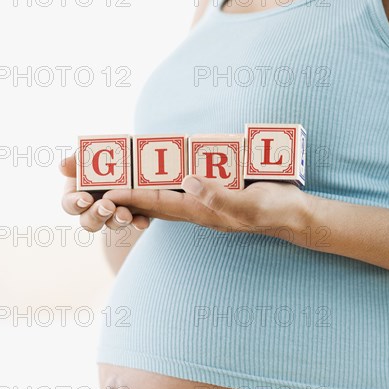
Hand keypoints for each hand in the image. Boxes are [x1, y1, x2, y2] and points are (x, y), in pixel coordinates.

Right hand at [60, 154, 149, 231]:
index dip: (75, 204)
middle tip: (107, 206)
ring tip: (125, 213)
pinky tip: (142, 221)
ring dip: (117, 220)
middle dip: (97, 215)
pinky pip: (136, 224)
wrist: (137, 155)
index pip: (70, 205)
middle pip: (89, 222)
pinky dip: (139, 223)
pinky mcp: (135, 216)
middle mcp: (95, 209)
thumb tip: (62, 167)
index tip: (85, 198)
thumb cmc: (107, 154)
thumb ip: (79, 160)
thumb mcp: (94, 152)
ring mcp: (114, 215)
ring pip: (112, 225)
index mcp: (79, 194)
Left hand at [103, 175, 312, 243]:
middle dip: (124, 196)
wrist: (290, 214)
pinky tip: (152, 174)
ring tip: (112, 181)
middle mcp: (195, 207)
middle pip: (152, 202)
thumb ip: (221, 195)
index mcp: (200, 210)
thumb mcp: (249, 203)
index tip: (104, 189)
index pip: (158, 202)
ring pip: (161, 196)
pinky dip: (158, 182)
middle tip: (97, 188)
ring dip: (136, 190)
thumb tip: (188, 180)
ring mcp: (201, 201)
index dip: (131, 195)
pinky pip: (177, 188)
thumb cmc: (273, 209)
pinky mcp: (210, 193)